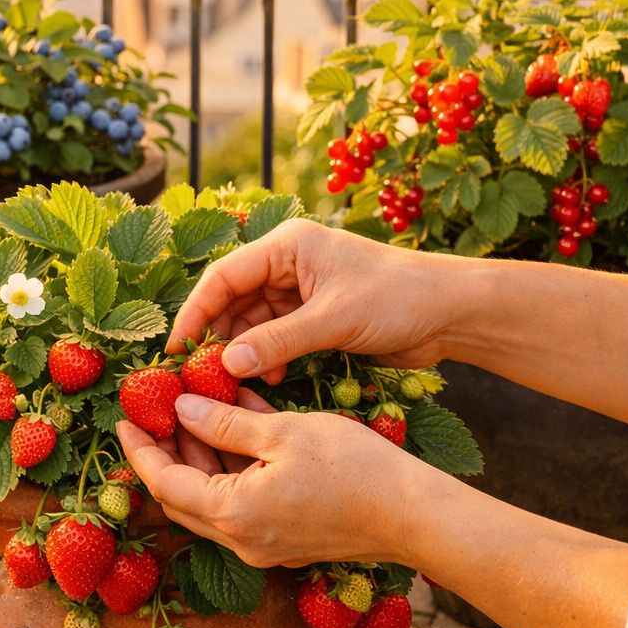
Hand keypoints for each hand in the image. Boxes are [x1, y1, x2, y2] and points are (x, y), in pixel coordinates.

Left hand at [117, 391, 427, 566]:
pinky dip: (231, 469)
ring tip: (195, 409)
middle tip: (155, 412)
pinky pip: (240, 504)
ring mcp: (264, 546)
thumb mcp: (282, 432)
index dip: (140, 448)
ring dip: (199, 458)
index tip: (125, 418)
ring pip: (211, 501)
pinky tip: (239, 425)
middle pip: (180, 497)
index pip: (163, 483)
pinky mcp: (285, 541)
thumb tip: (181, 408)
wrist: (414, 515)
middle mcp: (240, 540)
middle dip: (164, 454)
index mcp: (232, 514)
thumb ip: (223, 423)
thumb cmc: (353, 468)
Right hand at [167, 219, 475, 382]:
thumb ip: (278, 341)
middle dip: (217, 336)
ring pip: (252, 322)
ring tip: (233, 381)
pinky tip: (269, 377)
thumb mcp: (333, 320)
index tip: (176, 349)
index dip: (196, 311)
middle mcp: (287, 263)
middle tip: (198, 374)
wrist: (451, 312)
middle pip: (233, 300)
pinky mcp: (314, 316)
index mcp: (287, 245)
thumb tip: (228, 364)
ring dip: (243, 351)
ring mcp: (300, 291)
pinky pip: (275, 336)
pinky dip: (267, 357)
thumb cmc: (396, 299)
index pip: (224, 277)